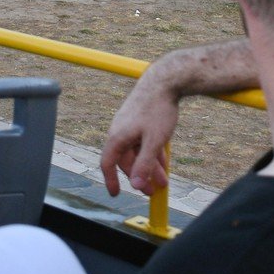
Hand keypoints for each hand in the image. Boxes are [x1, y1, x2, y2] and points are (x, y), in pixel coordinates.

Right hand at [100, 74, 179, 196]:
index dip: (111, 180)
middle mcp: (120, 130)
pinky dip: (152, 153)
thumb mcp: (154, 141)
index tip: (116, 194)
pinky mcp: (140, 119)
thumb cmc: (158, 109)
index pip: (108, 163)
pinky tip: (164, 161)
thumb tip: (136, 186)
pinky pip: (143, 141)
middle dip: (140, 176)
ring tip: (164, 180)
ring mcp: (130, 124)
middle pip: (126, 160)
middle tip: (154, 191)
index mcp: (118, 136)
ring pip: (137, 151)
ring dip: (149, 166)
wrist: (165, 79)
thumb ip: (144, 164)